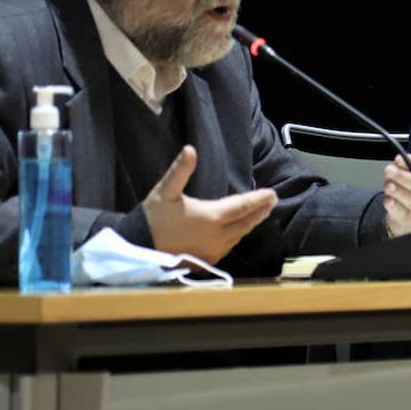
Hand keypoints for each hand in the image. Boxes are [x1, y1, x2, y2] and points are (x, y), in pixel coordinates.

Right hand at [143, 145, 277, 263]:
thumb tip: (190, 149)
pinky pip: (229, 246)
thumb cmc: (152, 218)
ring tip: (259, 213)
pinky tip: (238, 230)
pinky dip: (237, 235)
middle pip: (246, 222)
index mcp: (212, 217)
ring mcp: (214, 250)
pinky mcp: (207, 260)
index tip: (272, 194)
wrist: (138, 248)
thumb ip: (180, 170)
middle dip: (260, 211)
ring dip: (250, 224)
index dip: (259, 200)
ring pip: (239, 235)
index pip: (243, 207)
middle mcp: (218, 236)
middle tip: (272, 201)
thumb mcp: (165, 191)